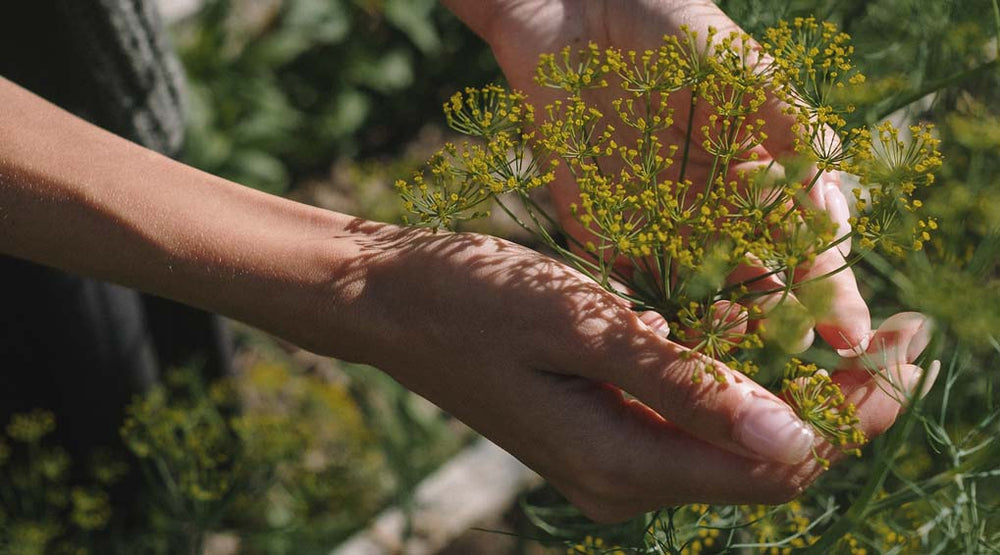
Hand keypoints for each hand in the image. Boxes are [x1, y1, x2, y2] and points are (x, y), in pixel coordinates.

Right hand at [325, 221, 934, 521]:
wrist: (392, 302)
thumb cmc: (474, 300)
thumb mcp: (581, 327)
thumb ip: (684, 385)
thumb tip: (795, 437)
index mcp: (622, 463)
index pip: (777, 463)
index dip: (856, 413)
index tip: (911, 349)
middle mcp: (626, 482)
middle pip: (768, 462)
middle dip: (843, 403)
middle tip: (903, 334)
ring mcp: (614, 463)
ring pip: (737, 443)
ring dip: (796, 391)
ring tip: (845, 330)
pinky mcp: (605, 433)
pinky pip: (696, 423)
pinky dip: (740, 384)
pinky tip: (759, 336)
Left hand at [445, 0, 870, 352]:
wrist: (575, 13)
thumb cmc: (672, 31)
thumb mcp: (746, 73)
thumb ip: (791, 132)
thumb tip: (834, 203)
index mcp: (760, 176)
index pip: (807, 246)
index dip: (830, 289)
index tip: (849, 334)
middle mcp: (716, 210)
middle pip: (759, 283)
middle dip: (781, 324)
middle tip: (798, 361)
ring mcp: (660, 225)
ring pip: (699, 296)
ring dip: (720, 330)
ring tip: (739, 357)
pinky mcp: (603, 230)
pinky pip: (631, 284)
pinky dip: (650, 317)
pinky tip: (671, 344)